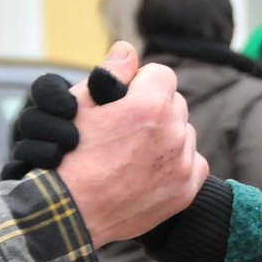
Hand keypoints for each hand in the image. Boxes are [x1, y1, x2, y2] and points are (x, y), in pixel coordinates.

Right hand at [60, 43, 208, 246]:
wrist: (69, 212)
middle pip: (175, 103)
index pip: (161, 74)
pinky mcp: (186, 189)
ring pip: (184, 133)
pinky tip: (147, 171)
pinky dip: (176, 164)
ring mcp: (182, 163)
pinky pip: (193, 163)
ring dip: (166, 136)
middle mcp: (172, 132)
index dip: (140, 83)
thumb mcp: (79, 106)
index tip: (124, 98)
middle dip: (155, 108)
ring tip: (133, 152)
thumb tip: (128, 49)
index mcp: (149, 105)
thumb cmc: (68, 155)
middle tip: (127, 127)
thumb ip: (110, 74)